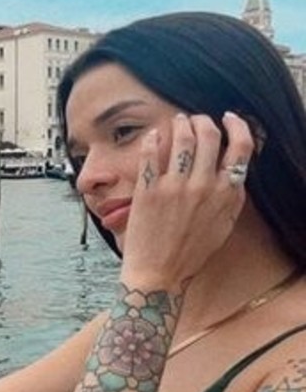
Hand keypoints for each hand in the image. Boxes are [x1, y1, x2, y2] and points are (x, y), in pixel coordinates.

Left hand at [121, 110, 254, 291]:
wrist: (160, 274)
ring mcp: (176, 187)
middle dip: (203, 121)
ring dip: (180, 124)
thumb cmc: (192, 252)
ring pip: (183, 138)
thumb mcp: (224, 225)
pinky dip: (153, 138)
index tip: (229, 118)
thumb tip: (234, 169)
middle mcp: (204, 187)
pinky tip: (154, 135)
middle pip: (209, 135)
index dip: (237, 126)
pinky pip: (151, 152)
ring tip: (177, 122)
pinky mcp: (149, 190)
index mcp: (226, 195)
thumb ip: (232, 196)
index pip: (241, 148)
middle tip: (195, 120)